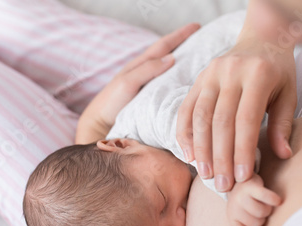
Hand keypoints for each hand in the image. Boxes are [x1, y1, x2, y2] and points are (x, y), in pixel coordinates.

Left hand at [76, 23, 200, 143]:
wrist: (100, 123)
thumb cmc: (112, 103)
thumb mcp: (128, 83)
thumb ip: (147, 70)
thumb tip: (172, 58)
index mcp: (139, 65)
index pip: (163, 45)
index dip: (180, 35)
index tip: (196, 26)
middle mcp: (143, 71)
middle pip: (166, 52)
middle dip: (182, 43)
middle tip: (200, 37)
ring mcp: (145, 83)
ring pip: (166, 66)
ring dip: (180, 58)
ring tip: (196, 55)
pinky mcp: (146, 96)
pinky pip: (165, 80)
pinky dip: (175, 74)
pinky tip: (182, 78)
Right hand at [176, 29, 296, 191]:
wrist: (260, 37)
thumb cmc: (278, 71)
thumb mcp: (289, 93)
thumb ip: (283, 124)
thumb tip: (283, 155)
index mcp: (258, 74)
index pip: (246, 120)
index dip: (242, 150)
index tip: (242, 177)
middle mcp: (230, 71)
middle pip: (220, 121)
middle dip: (220, 156)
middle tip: (222, 184)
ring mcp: (211, 73)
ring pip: (200, 116)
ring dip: (201, 149)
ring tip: (206, 174)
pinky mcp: (198, 78)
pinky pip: (186, 108)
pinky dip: (184, 133)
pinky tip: (188, 154)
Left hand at [227, 173, 280, 225]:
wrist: (242, 176)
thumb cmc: (247, 200)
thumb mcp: (243, 215)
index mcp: (231, 216)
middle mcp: (232, 207)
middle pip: (256, 223)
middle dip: (262, 218)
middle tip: (261, 209)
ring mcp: (240, 196)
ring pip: (262, 212)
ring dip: (268, 209)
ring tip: (265, 203)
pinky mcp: (250, 186)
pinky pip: (265, 197)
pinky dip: (273, 199)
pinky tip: (278, 200)